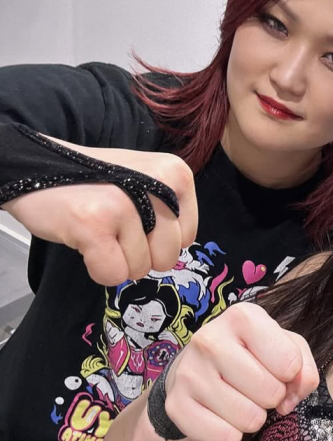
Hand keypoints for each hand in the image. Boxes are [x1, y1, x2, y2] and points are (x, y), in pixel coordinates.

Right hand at [3, 141, 197, 285]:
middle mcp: (158, 184)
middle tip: (113, 227)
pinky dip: (96, 267)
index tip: (134, 218)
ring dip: (115, 258)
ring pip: (139, 269)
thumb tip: (176, 254)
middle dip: (139, 254)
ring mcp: (125, 204)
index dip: (157, 239)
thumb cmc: (97, 181)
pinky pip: (112, 274)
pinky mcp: (94, 223)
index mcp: (176, 174)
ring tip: (96, 227)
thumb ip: (170, 213)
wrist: (36, 166)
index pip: (188, 237)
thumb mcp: (147, 181)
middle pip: (167, 257)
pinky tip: (84, 238)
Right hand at [163, 302, 319, 440]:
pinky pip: (225, 437)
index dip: (291, 375)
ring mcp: (189, 372)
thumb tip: (293, 396)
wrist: (198, 370)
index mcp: (243, 317)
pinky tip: (223, 416)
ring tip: (241, 400)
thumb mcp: (284, 348)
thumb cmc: (250, 355)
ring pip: (249, 418)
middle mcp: (210, 339)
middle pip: (270, 392)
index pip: (290, 362)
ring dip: (253, 417)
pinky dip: (231, 435)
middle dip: (272, 397)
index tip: (278, 371)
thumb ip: (303, 367)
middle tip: (257, 389)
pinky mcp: (176, 405)